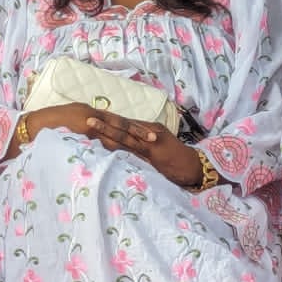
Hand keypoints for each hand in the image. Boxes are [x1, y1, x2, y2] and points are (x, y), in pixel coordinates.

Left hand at [83, 111, 203, 188]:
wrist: (195, 166)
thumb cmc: (176, 161)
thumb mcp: (157, 153)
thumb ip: (142, 149)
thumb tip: (125, 149)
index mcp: (148, 130)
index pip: (124, 124)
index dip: (108, 120)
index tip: (92, 115)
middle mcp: (149, 131)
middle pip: (121, 124)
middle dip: (103, 120)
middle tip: (85, 115)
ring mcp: (151, 139)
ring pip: (124, 132)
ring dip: (106, 128)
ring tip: (91, 123)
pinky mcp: (154, 150)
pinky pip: (134, 146)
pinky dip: (121, 142)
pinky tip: (109, 141)